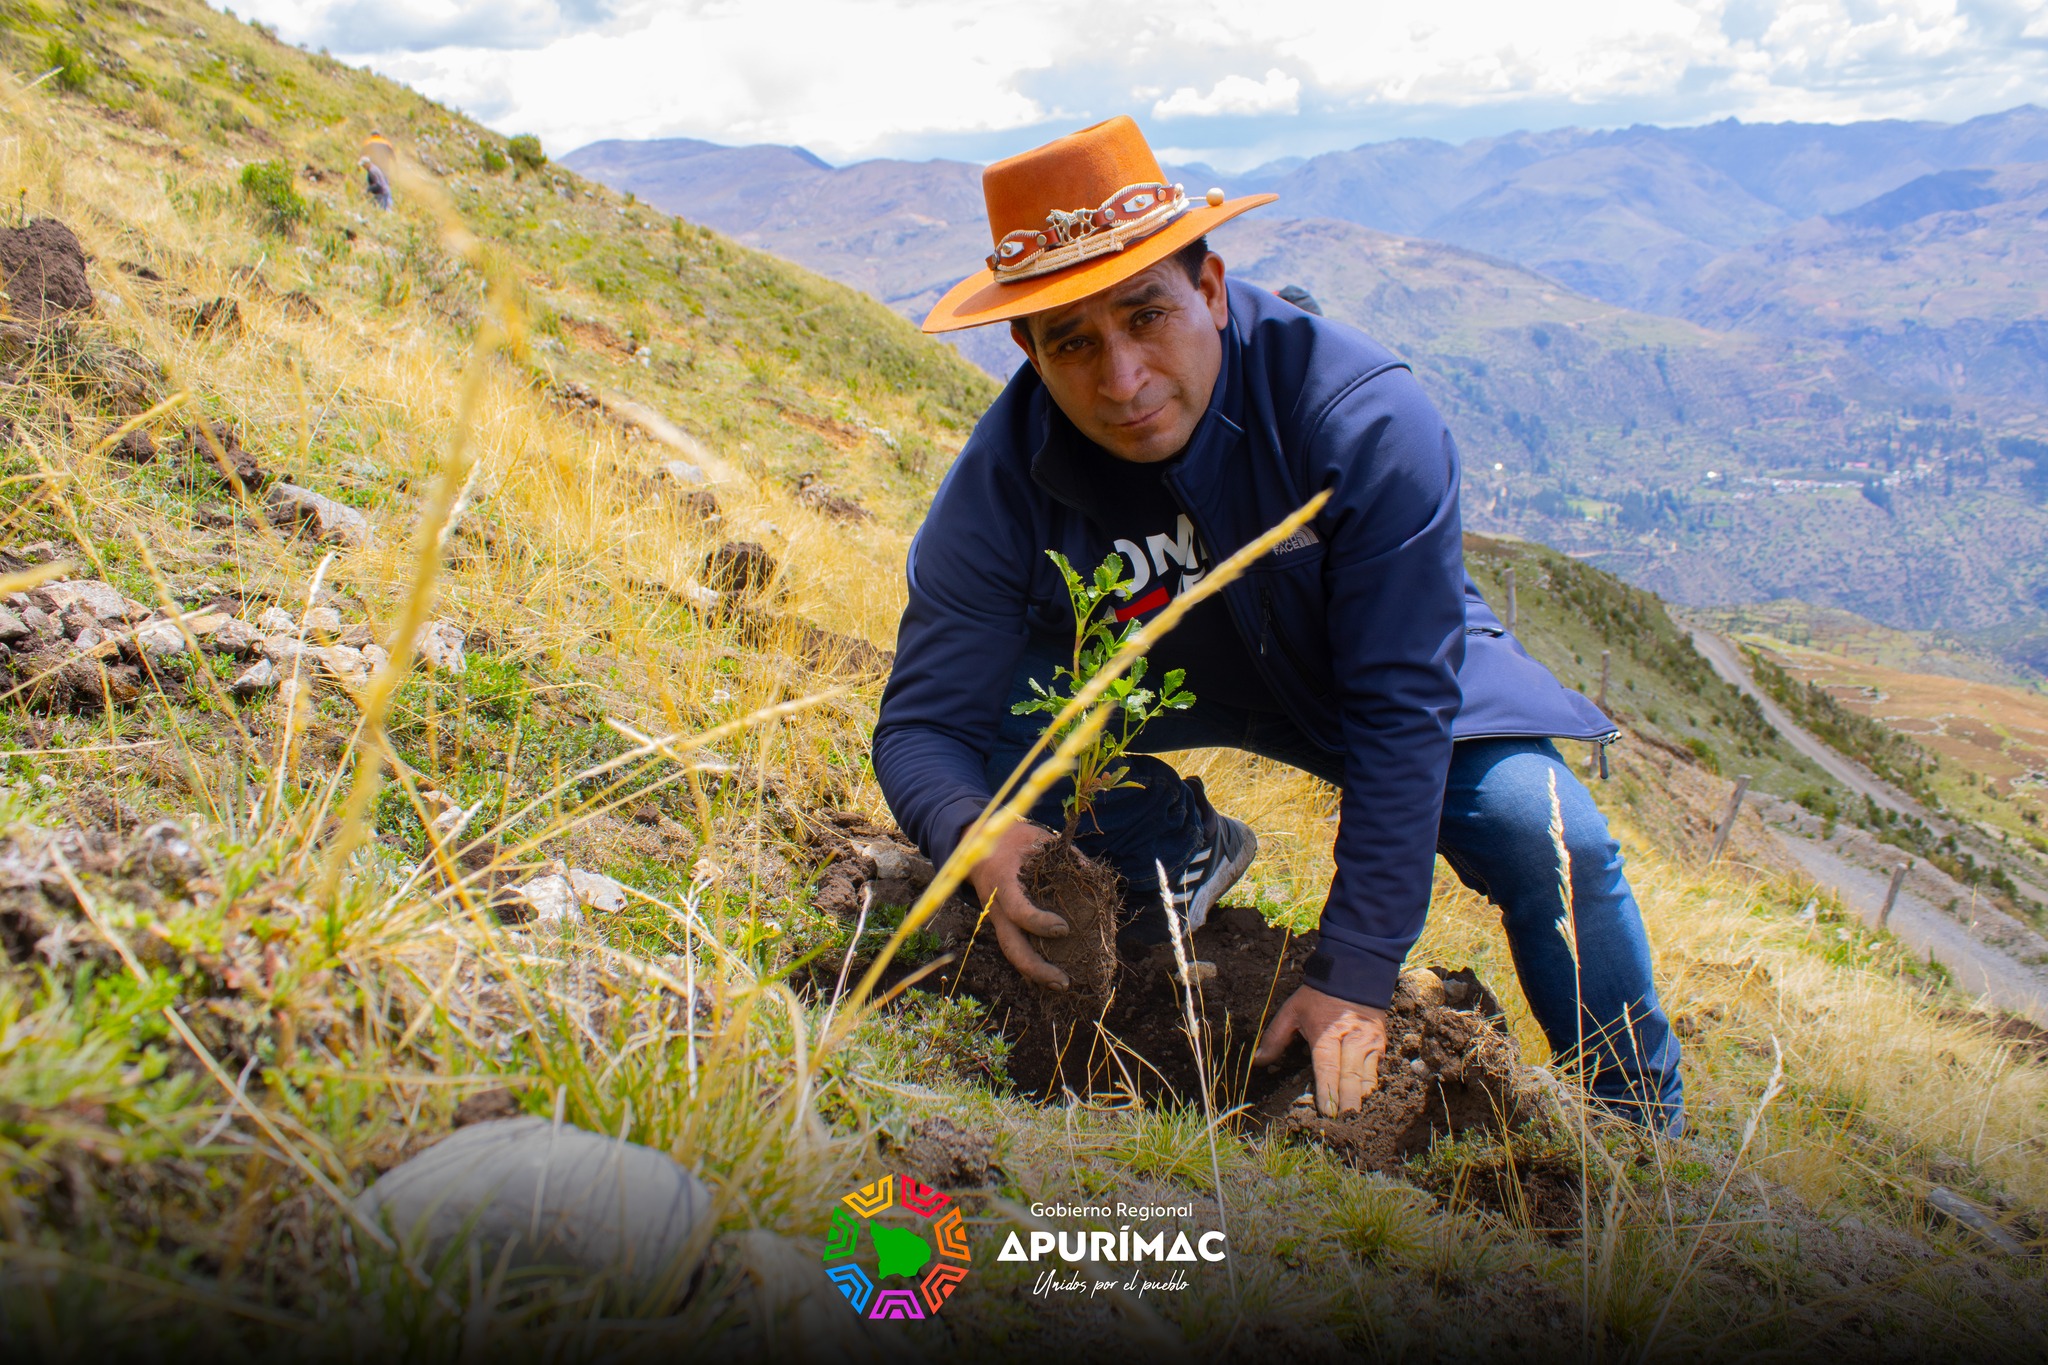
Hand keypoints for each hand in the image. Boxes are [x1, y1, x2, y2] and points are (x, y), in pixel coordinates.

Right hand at [967, 820, 1071, 989]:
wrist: (976, 843)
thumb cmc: (1013, 839)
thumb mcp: (1038, 837)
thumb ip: (1065, 854)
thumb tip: (1093, 874)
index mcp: (1002, 882)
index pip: (1018, 911)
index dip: (1039, 923)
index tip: (1063, 928)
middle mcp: (996, 907)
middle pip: (1011, 947)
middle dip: (1036, 968)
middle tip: (1064, 981)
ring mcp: (997, 919)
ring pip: (1011, 953)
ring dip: (1035, 974)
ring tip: (1061, 985)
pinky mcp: (1002, 924)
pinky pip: (1014, 948)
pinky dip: (1030, 966)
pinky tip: (1049, 977)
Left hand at [1253, 985, 1387, 1116]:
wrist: (1355, 972)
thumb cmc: (1319, 995)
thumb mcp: (1292, 1011)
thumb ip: (1275, 1037)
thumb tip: (1257, 1061)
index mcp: (1327, 1033)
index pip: (1328, 1067)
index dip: (1328, 1091)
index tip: (1327, 1112)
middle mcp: (1351, 1040)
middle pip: (1351, 1077)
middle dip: (1348, 1102)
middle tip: (1345, 1123)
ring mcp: (1369, 1043)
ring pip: (1368, 1077)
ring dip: (1361, 1098)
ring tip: (1355, 1119)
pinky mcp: (1381, 1045)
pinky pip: (1377, 1071)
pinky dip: (1371, 1088)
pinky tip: (1365, 1102)